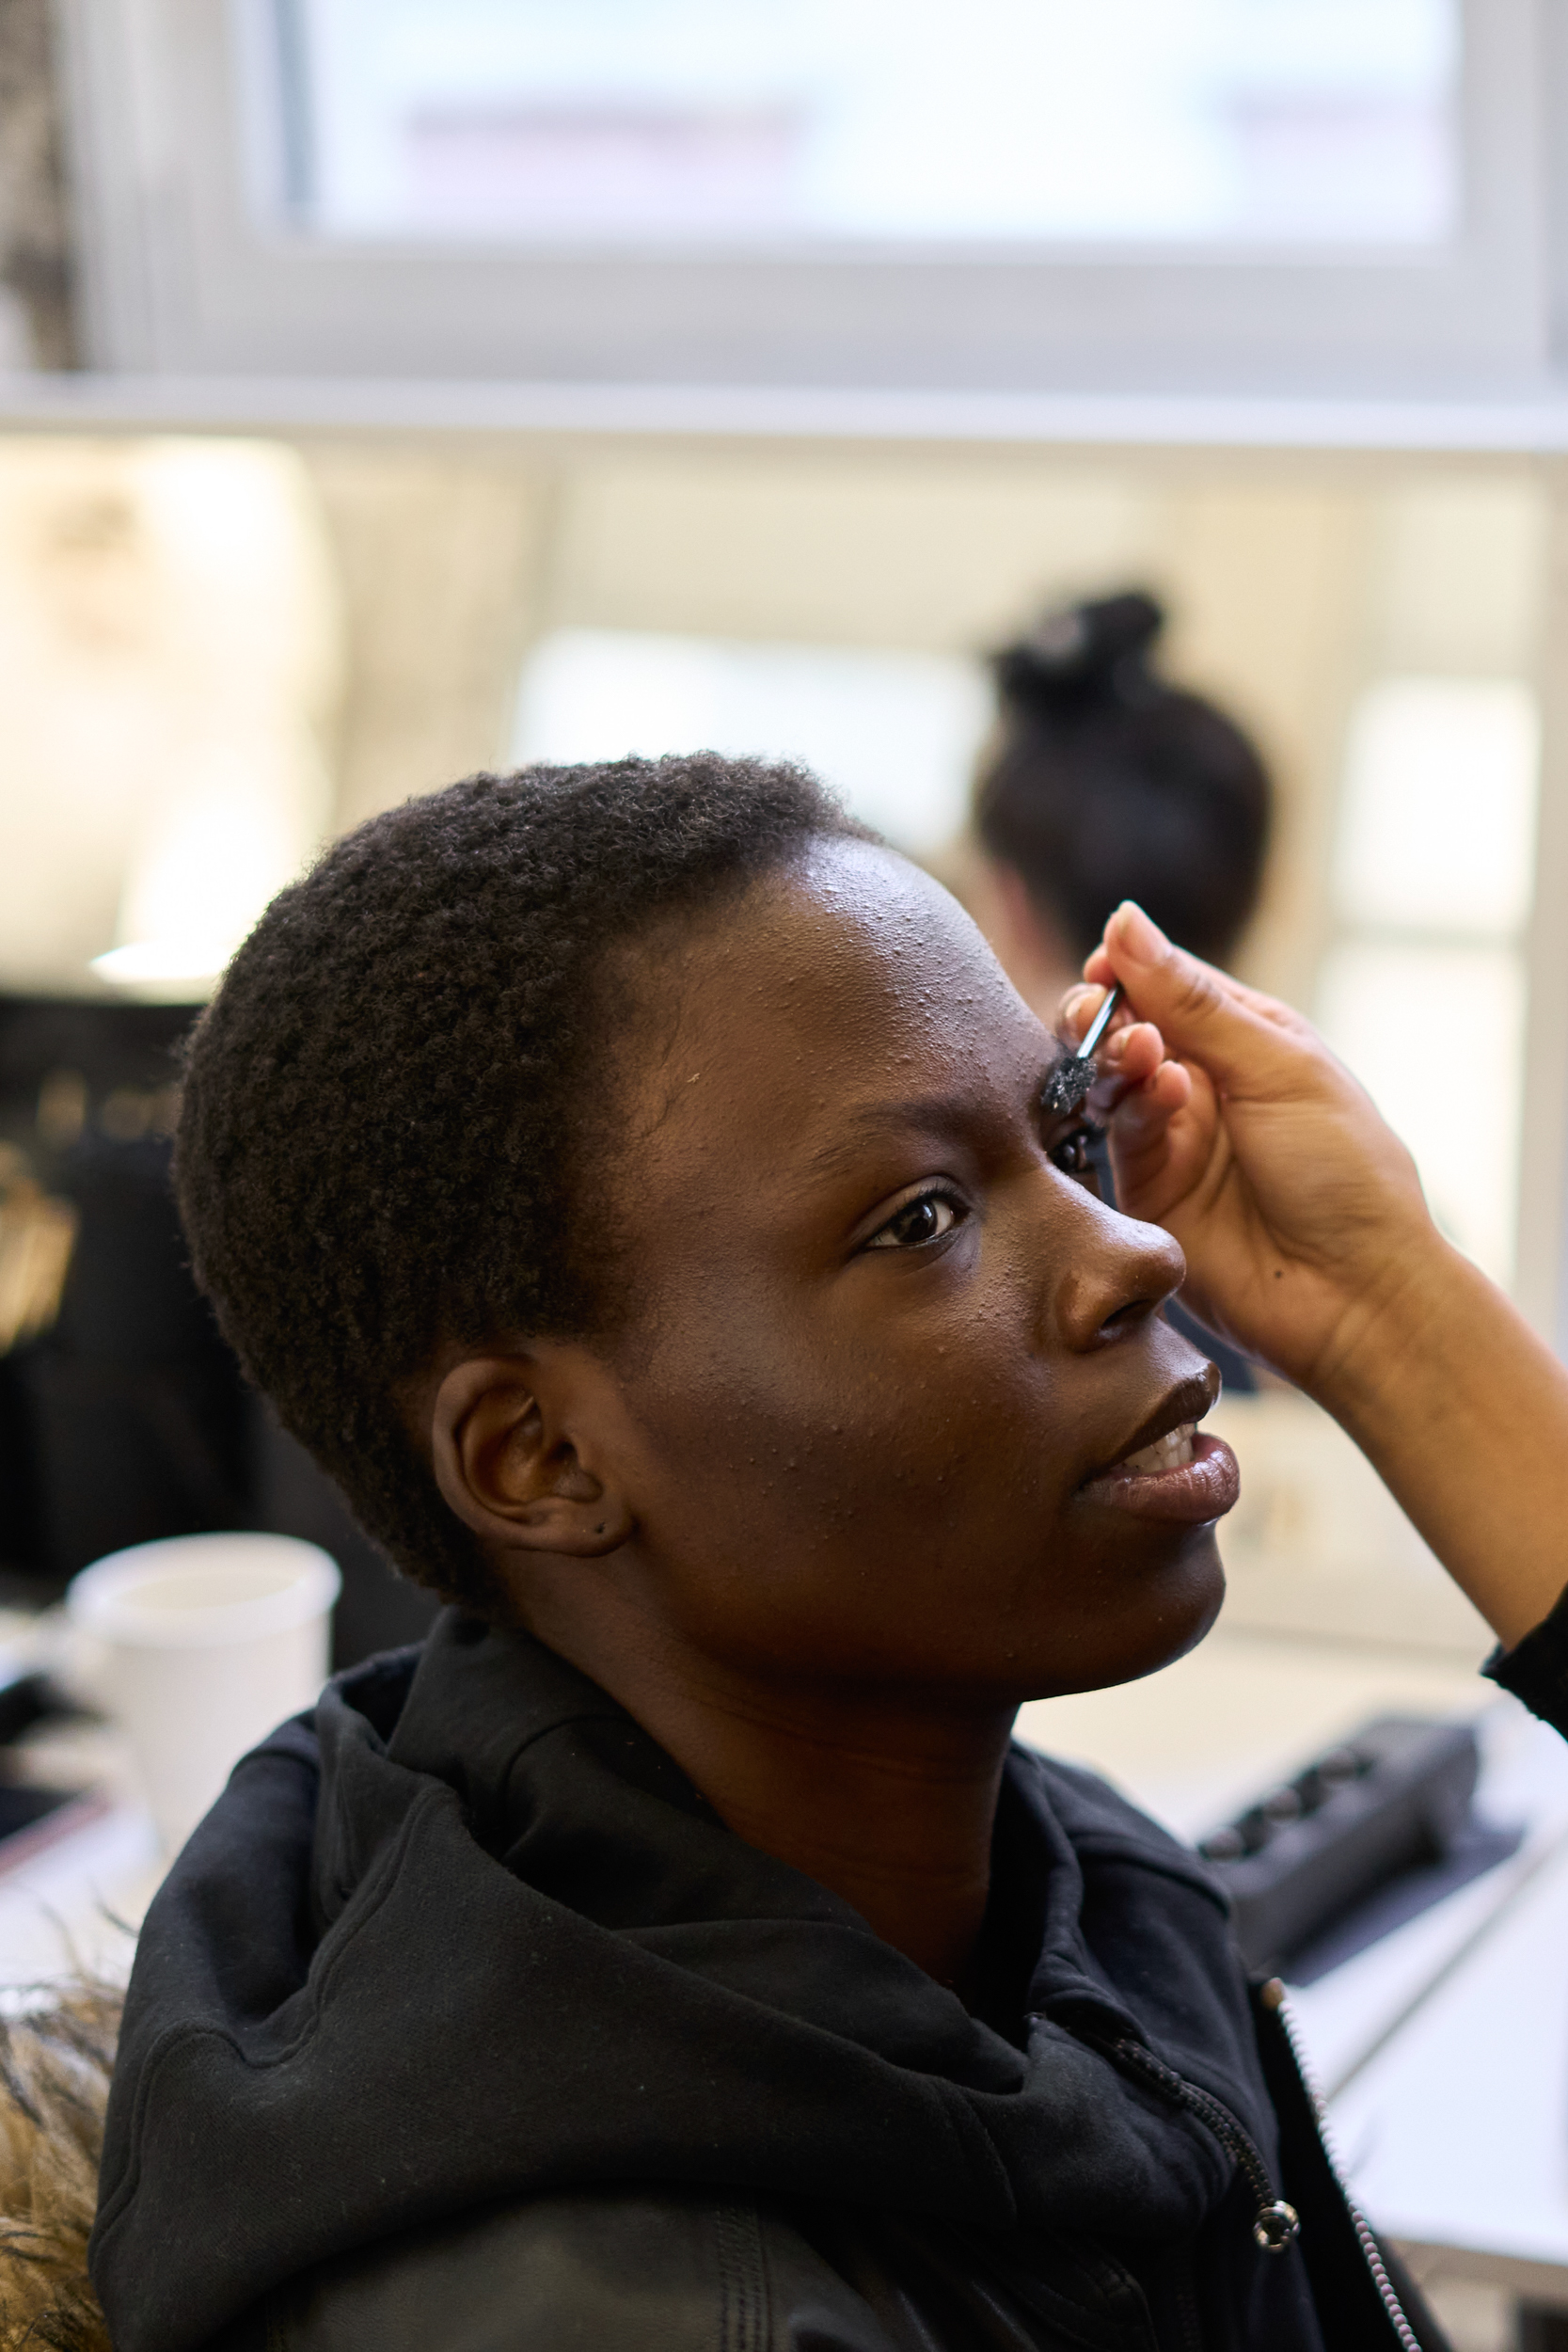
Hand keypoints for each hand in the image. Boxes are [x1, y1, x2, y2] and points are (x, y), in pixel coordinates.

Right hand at [1064, 902, 1437, 1399]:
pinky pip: (1117, 1136)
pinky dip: (1132, 1107)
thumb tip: (1125, 918)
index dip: (1129, 968)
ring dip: (1113, 1057)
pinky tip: (1163, 1095)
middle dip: (1102, 1014)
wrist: (1356, 1295)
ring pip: (1108, 1081)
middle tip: (1096, 1013)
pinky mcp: (1147, 1193)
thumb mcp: (1279, 1065)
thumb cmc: (1345, 1171)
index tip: (1107, 964)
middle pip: (1123, 1029)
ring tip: (1139, 1053)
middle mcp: (1203, 1085)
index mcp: (1247, 1039)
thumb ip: (1194, 999)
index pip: (1166, 982)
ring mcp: (1172, 1139)